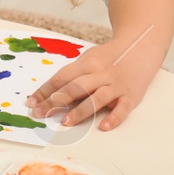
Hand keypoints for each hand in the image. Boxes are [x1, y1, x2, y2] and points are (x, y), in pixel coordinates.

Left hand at [25, 39, 150, 131]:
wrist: (141, 47)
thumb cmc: (109, 57)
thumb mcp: (90, 59)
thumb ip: (74, 74)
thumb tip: (50, 93)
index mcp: (88, 62)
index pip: (62, 77)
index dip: (45, 90)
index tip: (32, 102)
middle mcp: (101, 73)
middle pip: (76, 88)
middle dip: (56, 102)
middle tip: (41, 114)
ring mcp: (117, 84)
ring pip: (96, 98)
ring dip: (80, 110)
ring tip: (65, 122)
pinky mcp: (131, 95)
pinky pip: (122, 108)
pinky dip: (113, 118)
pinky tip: (103, 126)